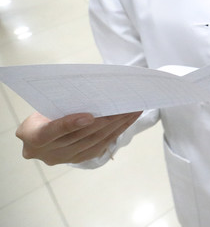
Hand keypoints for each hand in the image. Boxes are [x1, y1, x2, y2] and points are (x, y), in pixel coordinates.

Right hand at [16, 111, 142, 164]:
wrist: (36, 136)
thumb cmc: (42, 114)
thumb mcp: (42, 106)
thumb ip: (60, 105)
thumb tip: (89, 94)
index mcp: (32, 135)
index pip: (50, 132)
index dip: (70, 125)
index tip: (89, 116)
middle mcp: (48, 152)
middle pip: (80, 137)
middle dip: (106, 121)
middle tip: (126, 106)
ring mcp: (64, 158)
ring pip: (94, 142)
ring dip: (116, 126)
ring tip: (133, 111)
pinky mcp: (79, 159)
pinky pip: (100, 146)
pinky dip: (116, 132)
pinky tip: (128, 121)